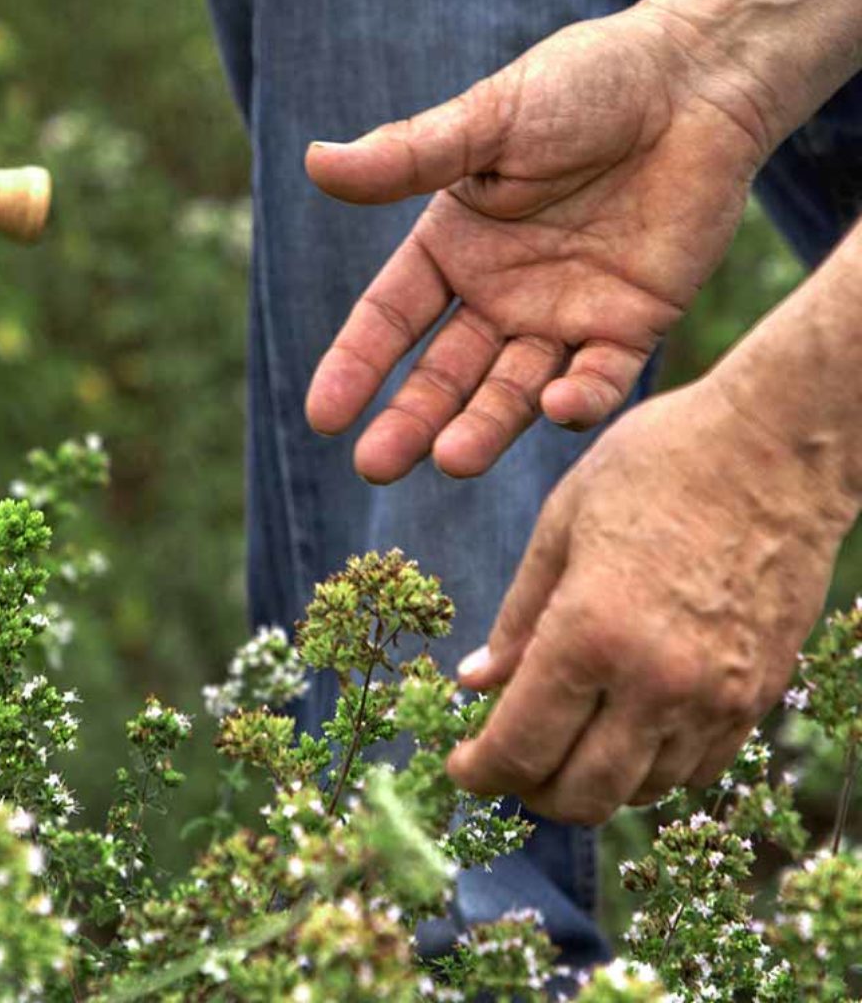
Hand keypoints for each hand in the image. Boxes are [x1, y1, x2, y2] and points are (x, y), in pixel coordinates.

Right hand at [304, 3, 774, 482]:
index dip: (356, 366)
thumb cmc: (582, 86)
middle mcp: (499, 293)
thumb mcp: (487, 121)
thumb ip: (408, 156)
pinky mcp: (630, 326)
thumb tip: (314, 162)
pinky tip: (556, 408)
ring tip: (451, 461)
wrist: (694, 79)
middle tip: (375, 466)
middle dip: (410, 420)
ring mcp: (563, 316)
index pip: (390, 320)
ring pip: (513, 391)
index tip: (324, 416)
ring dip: (483, 428)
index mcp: (453, 248)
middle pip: (444, 374)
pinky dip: (580, 399)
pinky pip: (600, 378)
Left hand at [444, 376, 855, 824]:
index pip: (520, 746)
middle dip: (528, 790)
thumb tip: (473, 682)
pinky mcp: (760, 694)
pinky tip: (622, 728)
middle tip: (503, 761)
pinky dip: (648, 768)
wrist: (778, 443)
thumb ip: (517, 617)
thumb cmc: (657, 463)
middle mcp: (657, 682)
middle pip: (580, 794)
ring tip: (560, 740)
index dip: (479, 771)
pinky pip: (695, 769)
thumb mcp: (560, 525)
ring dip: (589, 781)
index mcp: (591, 633)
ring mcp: (718, 697)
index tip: (459, 766)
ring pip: (640, 791)